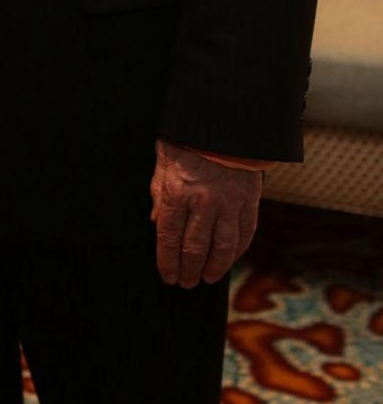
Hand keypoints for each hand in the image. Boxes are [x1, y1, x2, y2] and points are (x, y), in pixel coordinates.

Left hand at [150, 138, 261, 287]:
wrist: (224, 120)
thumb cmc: (188, 139)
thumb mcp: (163, 159)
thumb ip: (158, 191)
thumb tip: (154, 221)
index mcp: (177, 192)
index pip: (169, 237)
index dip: (167, 261)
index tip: (167, 276)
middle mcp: (202, 202)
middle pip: (194, 248)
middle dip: (188, 270)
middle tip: (186, 283)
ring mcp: (228, 203)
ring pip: (222, 247)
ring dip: (214, 267)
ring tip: (207, 278)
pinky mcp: (249, 201)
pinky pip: (244, 234)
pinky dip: (237, 251)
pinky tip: (230, 259)